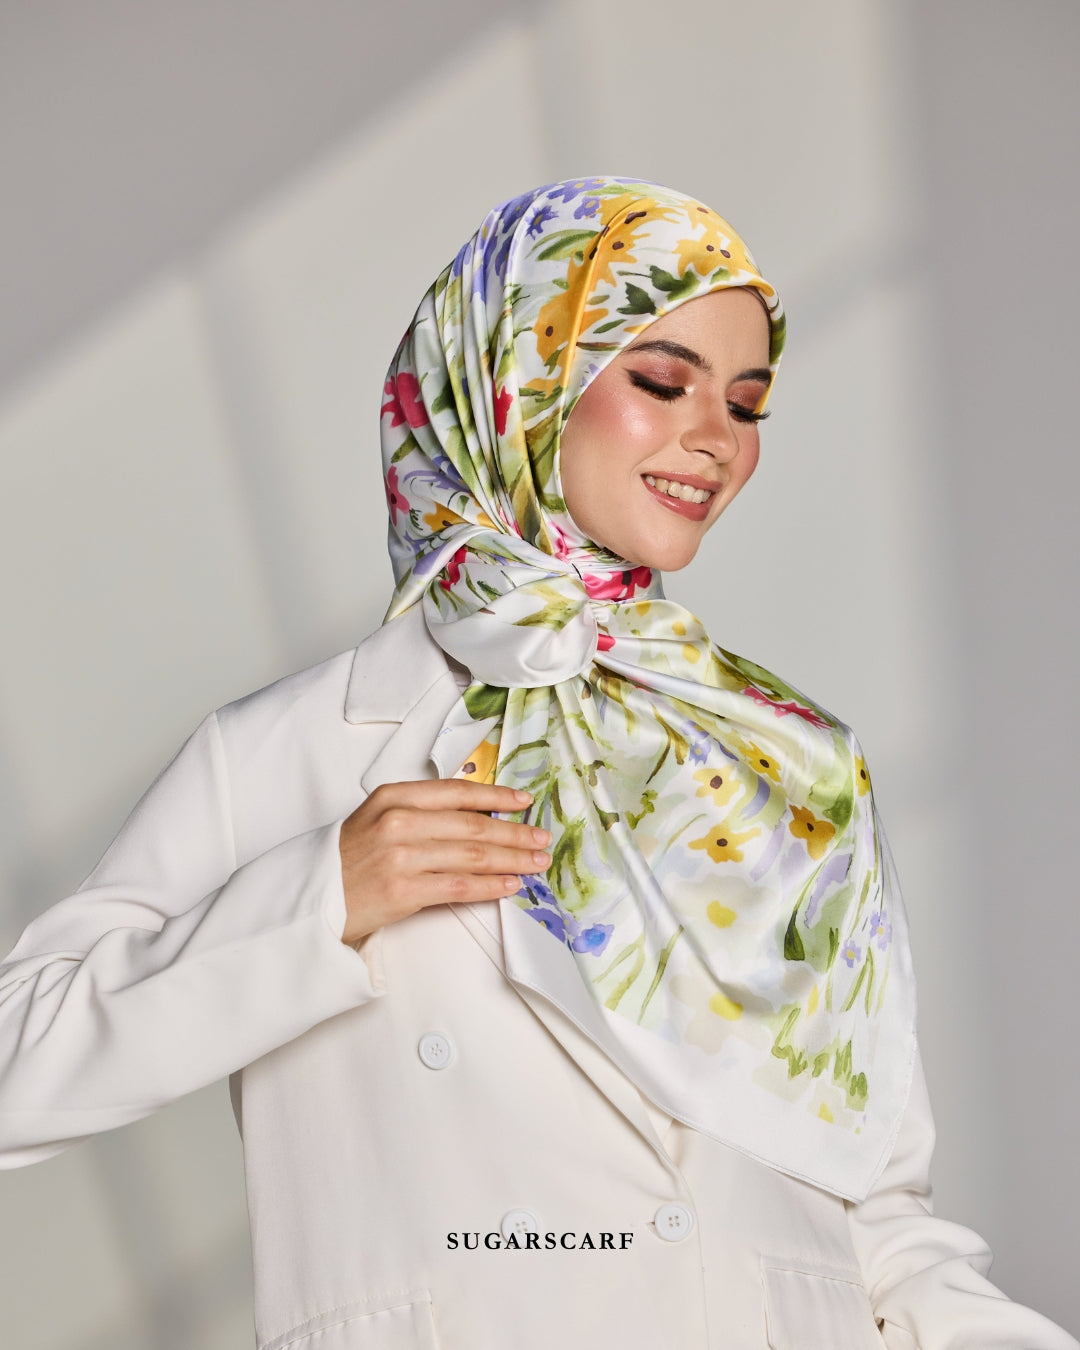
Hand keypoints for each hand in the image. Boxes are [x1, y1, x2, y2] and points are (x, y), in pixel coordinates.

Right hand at [337, 780, 550, 946]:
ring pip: (472, 855)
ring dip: (511, 860)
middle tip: (541, 839)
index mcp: (393, 797)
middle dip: (514, 833)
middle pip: (473, 825)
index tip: (524, 800)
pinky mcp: (404, 891)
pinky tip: (510, 885)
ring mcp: (401, 857)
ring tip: (535, 863)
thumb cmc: (347, 860)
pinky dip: (490, 886)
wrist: (311, 899)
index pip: (457, 792)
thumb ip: (421, 813)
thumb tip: (478, 816)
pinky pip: (460, 886)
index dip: (497, 795)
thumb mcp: (378, 819)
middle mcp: (398, 822)